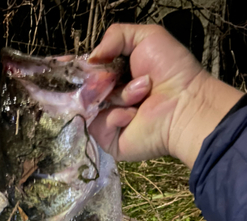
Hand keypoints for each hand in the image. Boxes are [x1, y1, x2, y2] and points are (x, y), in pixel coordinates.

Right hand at [89, 24, 242, 166]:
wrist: (185, 104)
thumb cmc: (171, 70)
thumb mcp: (146, 37)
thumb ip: (116, 36)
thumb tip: (91, 59)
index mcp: (116, 77)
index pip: (87, 72)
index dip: (84, 68)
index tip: (79, 62)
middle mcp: (110, 99)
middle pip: (84, 89)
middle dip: (102, 79)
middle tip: (118, 77)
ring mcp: (109, 121)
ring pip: (92, 106)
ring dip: (118, 95)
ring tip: (142, 93)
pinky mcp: (109, 141)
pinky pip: (98, 126)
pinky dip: (115, 117)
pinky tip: (134, 115)